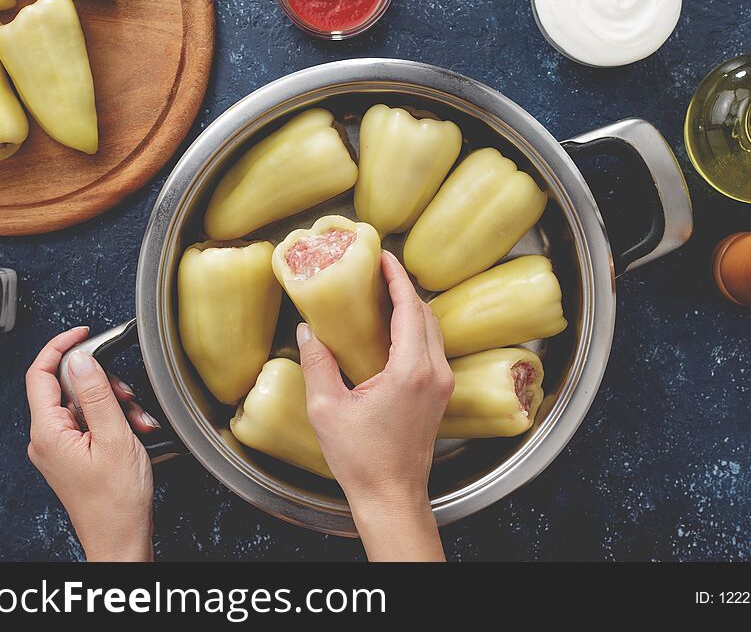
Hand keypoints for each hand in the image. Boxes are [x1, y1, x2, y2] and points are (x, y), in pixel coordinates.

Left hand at [25, 326, 159, 561]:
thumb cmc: (117, 501)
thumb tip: (81, 359)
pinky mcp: (73, 456)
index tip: (83, 333)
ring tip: (137, 423)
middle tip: (127, 396)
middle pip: (68, 387)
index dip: (61, 347)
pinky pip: (90, 424)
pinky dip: (113, 421)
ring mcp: (59, 448)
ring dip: (114, 405)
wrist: (121, 538)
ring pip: (83, 405)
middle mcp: (46, 439)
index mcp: (48, 432)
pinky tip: (133, 433)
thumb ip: (97, 394)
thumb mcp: (114, 437)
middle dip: (102, 385)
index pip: (41, 374)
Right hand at [297, 251, 453, 560]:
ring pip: (432, 331)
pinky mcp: (440, 395)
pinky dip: (415, 329)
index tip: (384, 256)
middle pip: (426, 314)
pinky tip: (392, 330)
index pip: (409, 308)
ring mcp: (442, 384)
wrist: (392, 495)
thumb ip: (318, 364)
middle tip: (380, 270)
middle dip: (404, 287)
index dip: (396, 278)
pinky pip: (432, 349)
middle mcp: (434, 373)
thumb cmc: (362, 459)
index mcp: (410, 371)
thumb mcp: (327, 408)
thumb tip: (308, 332)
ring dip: (412, 308)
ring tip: (384, 294)